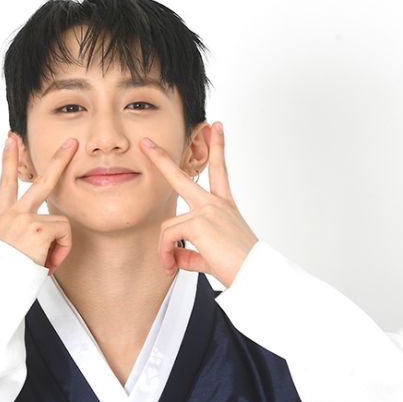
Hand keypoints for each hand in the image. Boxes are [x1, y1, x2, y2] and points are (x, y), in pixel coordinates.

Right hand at [0, 134, 78, 275]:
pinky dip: (60, 252)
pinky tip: (46, 263)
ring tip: (43, 262)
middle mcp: (11, 214)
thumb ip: (18, 234)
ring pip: (60, 223)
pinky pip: (64, 235)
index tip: (11, 138)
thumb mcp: (1, 249)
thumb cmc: (1, 275)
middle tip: (72, 143)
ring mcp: (24, 219)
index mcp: (0, 217)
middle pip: (40, 180)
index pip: (5, 182)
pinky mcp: (38, 229)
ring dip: (58, 246)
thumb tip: (41, 237)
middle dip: (59, 160)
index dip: (8, 159)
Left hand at [139, 122, 258, 286]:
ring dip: (164, 248)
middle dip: (161, 159)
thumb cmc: (240, 266)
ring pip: (167, 227)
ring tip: (170, 265)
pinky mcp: (198, 222)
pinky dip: (166, 253)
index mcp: (224, 207)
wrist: (255, 273)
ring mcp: (207, 211)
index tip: (216, 128)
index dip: (218, 148)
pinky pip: (168, 238)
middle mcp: (216, 205)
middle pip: (183, 176)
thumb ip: (190, 254)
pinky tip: (172, 265)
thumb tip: (173, 257)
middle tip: (146, 143)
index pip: (219, 172)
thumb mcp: (212, 257)